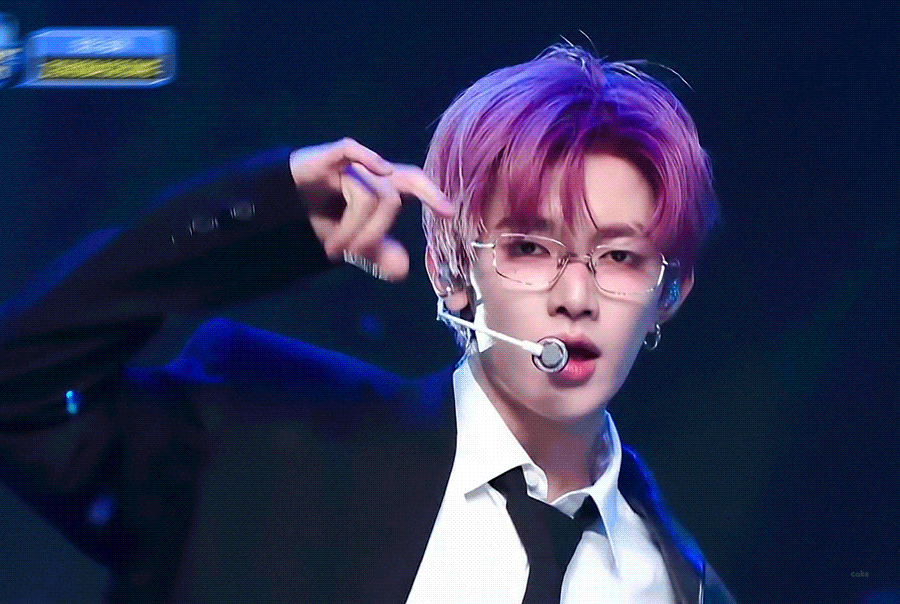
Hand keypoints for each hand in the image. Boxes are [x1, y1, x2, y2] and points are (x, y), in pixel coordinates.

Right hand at [289, 138, 452, 281]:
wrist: (278, 208)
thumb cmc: (322, 218)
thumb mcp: (352, 242)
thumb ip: (377, 253)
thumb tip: (402, 270)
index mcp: (383, 187)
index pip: (414, 184)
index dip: (432, 195)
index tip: (448, 213)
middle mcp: (370, 173)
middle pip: (392, 197)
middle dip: (375, 233)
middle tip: (354, 256)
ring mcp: (349, 164)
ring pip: (367, 196)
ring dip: (350, 230)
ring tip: (331, 250)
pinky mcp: (327, 157)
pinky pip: (352, 149)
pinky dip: (369, 158)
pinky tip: (379, 170)